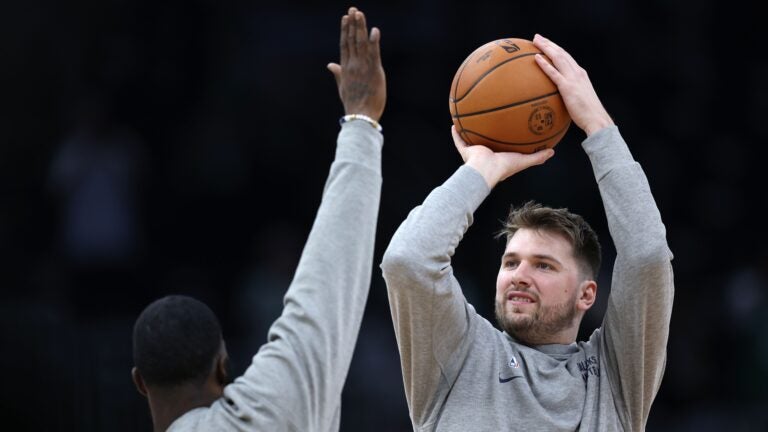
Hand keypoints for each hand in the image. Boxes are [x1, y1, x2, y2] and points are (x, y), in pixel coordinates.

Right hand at [327, 7, 385, 121]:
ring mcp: (363, 68)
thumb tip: (330, 64)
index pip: (344, 45)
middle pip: (351, 40)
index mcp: (345, 68)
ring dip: (360, 28)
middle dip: (352, 24)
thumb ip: (337, 73)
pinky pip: (374, 54)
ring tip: (360, 14)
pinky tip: (374, 30)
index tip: (345, 18)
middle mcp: (352, 65)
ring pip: (361, 43)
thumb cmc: (352, 104)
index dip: (344, 30)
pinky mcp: (374, 72)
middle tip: (353, 9)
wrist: (360, 116)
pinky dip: (374, 42)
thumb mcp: (342, 87)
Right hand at [452, 126, 553, 188]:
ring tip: (470, 120)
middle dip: (487, 134)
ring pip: (471, 140)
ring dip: (470, 132)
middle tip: (490, 123)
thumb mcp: (524, 161)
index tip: (507, 132)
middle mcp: (486, 154)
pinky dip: (456, 134)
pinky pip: (459, 140)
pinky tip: (454, 124)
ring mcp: (475, 153)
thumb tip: (552, 151)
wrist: (485, 169)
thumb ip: (537, 157)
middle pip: (486, 142)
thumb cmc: (504, 168)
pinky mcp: (466, 151)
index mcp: (498, 158)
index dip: (504, 142)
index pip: (502, 148)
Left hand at [533, 34, 613, 136]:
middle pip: (561, 53)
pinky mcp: (567, 87)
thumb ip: (571, 94)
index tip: (547, 43)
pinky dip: (544, 64)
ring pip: (557, 58)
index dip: (556, 49)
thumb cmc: (588, 114)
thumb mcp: (580, 99)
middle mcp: (577, 72)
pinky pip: (553, 73)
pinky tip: (536, 58)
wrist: (597, 119)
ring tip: (535, 41)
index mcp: (580, 74)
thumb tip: (561, 98)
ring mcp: (573, 79)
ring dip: (546, 48)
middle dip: (549, 43)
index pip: (567, 57)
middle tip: (537, 37)